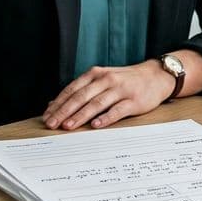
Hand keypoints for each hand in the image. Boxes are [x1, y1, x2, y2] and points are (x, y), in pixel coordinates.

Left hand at [43, 61, 173, 130]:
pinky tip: (95, 125)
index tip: (47, 116)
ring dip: (80, 116)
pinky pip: (117, 110)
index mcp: (95, 74)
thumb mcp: (102, 80)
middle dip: (64, 111)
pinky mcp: (133, 101)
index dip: (58, 103)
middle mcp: (106, 79)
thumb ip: (81, 91)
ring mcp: (120, 90)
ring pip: (96, 103)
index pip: (72, 89)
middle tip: (52, 124)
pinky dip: (105, 118)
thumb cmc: (124, 81)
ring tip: (68, 126)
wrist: (155, 76)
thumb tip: (54, 105)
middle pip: (81, 97)